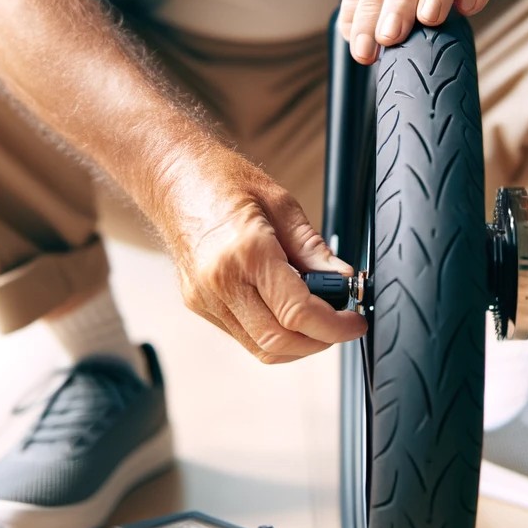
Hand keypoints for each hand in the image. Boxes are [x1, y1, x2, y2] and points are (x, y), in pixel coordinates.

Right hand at [155, 149, 366, 363]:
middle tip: (342, 324)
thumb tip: (344, 281)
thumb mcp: (282, 204)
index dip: (335, 326)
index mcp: (246, 252)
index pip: (298, 313)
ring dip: (298, 344)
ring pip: (261, 348)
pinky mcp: (198, 305)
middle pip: (279, 342)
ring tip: (318, 319)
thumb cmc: (224, 181)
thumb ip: (314, 250)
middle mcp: (220, 283)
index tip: (354, 322)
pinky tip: (287, 311)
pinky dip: (273, 334)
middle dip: (320, 340)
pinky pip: (243, 336)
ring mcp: (205, 299)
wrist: (173, 179)